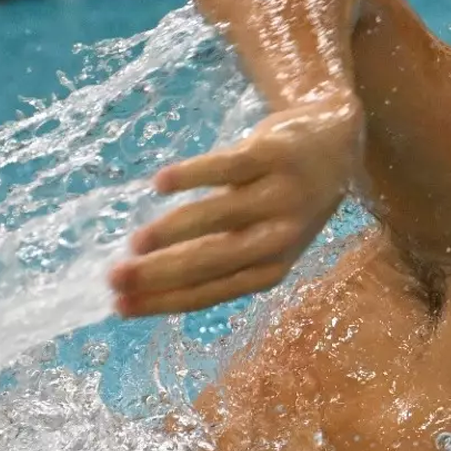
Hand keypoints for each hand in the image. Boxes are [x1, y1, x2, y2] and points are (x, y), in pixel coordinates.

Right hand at [110, 95, 362, 316]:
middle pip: (211, 260)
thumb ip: (217, 258)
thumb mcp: (262, 241)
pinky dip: (192, 176)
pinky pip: (227, 167)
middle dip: (159, 273)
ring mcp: (279, 194)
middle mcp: (279, 236)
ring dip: (172, 230)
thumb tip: (147, 281)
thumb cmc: (285, 203)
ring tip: (135, 241)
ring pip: (217, 216)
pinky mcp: (273, 154)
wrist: (336, 144)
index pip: (209, 292)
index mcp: (271, 267)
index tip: (119, 307)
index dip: (163, 300)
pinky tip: (160, 184)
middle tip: (114, 277)